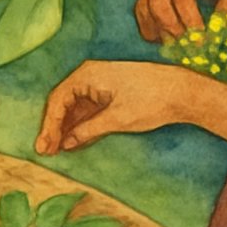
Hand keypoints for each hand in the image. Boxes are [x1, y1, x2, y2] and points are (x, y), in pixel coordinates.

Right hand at [35, 60, 180, 155]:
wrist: (182, 91)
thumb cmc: (151, 100)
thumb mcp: (117, 119)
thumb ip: (88, 130)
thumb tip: (66, 142)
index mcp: (88, 75)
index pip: (58, 100)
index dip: (49, 125)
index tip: (43, 146)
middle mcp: (91, 75)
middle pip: (63, 103)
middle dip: (54, 128)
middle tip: (46, 152)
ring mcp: (101, 83)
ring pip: (75, 107)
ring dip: (66, 128)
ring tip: (57, 151)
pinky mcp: (111, 91)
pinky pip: (89, 109)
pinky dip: (81, 125)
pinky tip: (75, 142)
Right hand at [134, 0, 226, 41]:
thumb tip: (212, 30)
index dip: (190, 21)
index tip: (203, 41)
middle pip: (158, 2)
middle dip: (174, 30)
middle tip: (192, 48)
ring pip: (146, 9)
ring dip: (162, 33)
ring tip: (184, 47)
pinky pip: (142, 14)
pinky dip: (152, 31)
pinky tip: (172, 42)